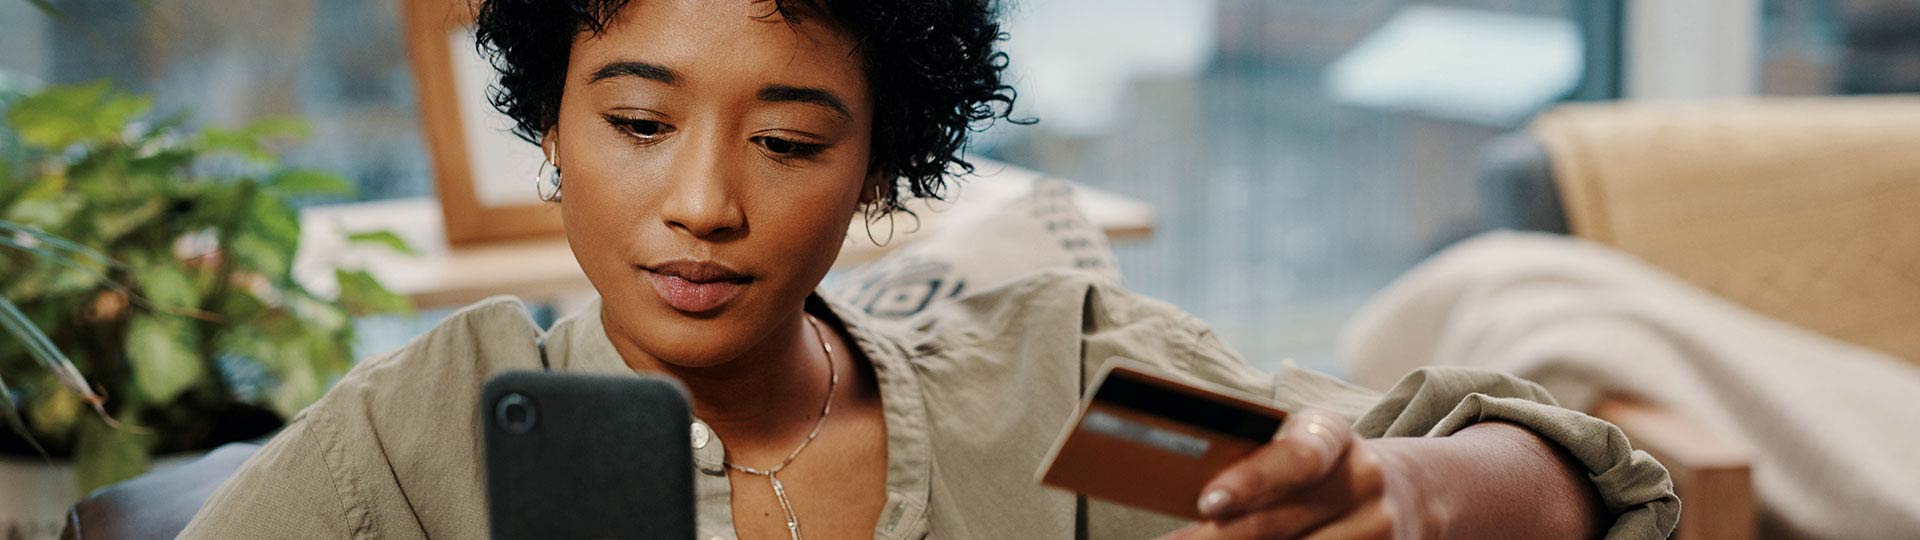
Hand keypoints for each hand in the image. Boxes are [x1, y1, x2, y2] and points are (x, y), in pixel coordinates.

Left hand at [1157, 410, 1397, 539]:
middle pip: (1278, 523)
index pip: (1294, 457)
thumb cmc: (1322, 470)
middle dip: (1218, 538)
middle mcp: (1362, 478)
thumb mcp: (1300, 448)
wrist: (1407, 492)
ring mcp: (1378, 526)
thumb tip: (1200, 507)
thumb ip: (1258, 464)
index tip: (1206, 503)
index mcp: (1332, 434)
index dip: (1249, 481)